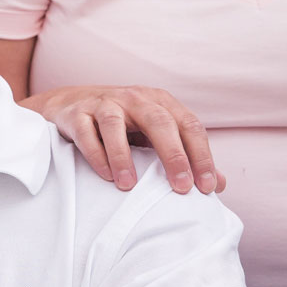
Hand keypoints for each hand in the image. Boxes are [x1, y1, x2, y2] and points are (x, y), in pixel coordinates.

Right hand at [20, 85, 219, 193]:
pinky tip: (106, 176)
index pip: (189, 125)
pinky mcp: (77, 114)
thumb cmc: (122, 125)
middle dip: (173, 155)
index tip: (207, 187)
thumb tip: (217, 185)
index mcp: (160, 102)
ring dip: (123, 156)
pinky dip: (96, 154)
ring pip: (115, 124)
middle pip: (159, 121)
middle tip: (181, 187)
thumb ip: (184, 157)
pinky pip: (86, 133)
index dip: (201, 155)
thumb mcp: (154, 136)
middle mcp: (135, 98)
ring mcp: (104, 103)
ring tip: (129, 186)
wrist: (69, 105)